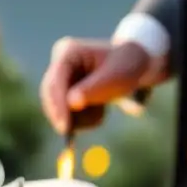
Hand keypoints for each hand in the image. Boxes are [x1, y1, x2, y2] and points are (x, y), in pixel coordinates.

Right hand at [39, 38, 161, 133]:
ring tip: (102, 111)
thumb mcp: (117, 77)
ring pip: (57, 108)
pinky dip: (82, 119)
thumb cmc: (127, 67)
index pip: (55, 81)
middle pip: (50, 95)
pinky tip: (99, 110)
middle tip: (69, 135)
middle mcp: (60, 64)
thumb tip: (72, 103)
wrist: (136, 66)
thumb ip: (94, 89)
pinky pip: (66, 114)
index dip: (57, 106)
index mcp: (68, 52)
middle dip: (63, 114)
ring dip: (78, 118)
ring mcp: (61, 79)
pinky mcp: (65, 93)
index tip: (64, 127)